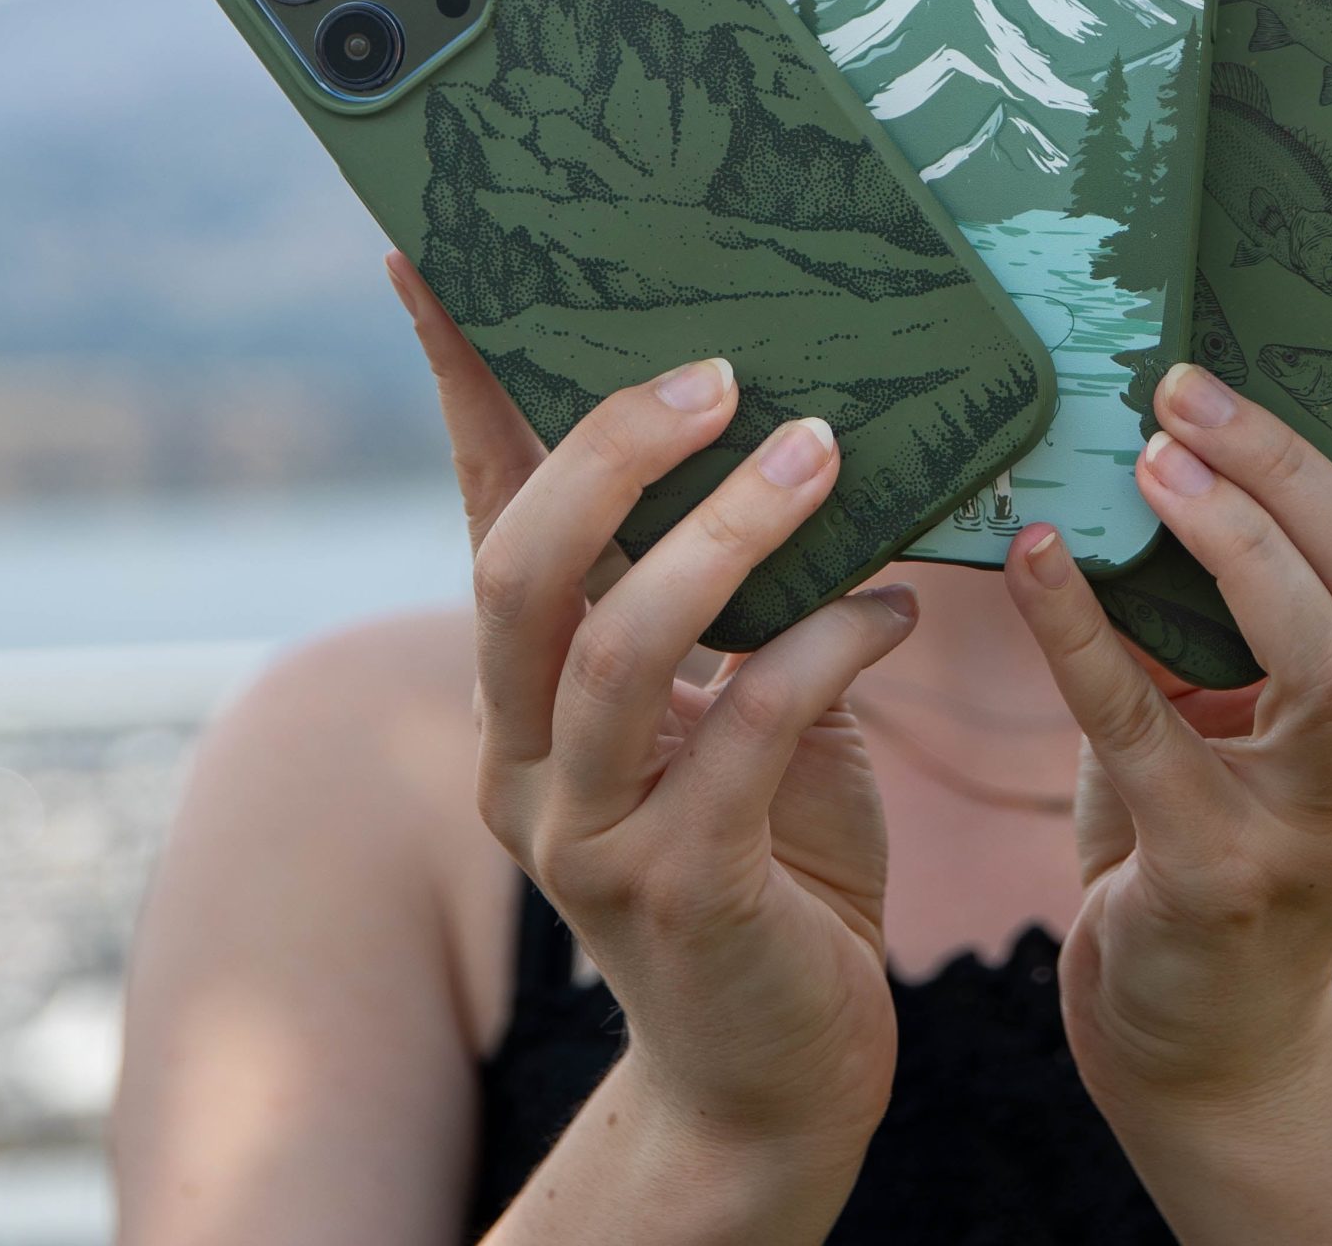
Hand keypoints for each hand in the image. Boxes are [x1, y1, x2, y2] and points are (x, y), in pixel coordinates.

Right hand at [387, 254, 914, 1166]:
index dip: (460, 386)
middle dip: (611, 454)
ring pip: (620, 648)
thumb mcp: (730, 703)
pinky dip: (826, 649)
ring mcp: (589, 833)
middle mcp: (524, 756)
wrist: (775, 1073)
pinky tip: (898, 607)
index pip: (480, 509)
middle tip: (718, 374)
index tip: (433, 259)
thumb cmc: (768, 852)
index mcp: (524, 693)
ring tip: (821, 451)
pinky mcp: (683, 893)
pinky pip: (749, 735)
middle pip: (520, 571)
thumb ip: (726, 597)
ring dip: (727, 537)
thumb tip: (782, 422)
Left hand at [1004, 281, 1331, 1127]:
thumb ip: (1243, 593)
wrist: (1195, 1041)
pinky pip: (1145, 735)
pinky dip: (1081, 634)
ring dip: (1233, 541)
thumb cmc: (1208, 825)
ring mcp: (1322, 830)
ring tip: (1149, 456)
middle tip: (1187, 385)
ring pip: (1320, 662)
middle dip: (1295, 468)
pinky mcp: (1220, 878)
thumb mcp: (1245, 702)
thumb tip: (1191, 427)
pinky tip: (1034, 555)